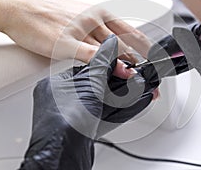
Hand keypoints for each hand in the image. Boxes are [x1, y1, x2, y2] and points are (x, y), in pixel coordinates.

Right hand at [0, 0, 151, 78]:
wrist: (18, 7)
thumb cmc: (48, 14)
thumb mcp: (80, 18)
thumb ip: (97, 35)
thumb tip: (112, 52)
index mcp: (100, 14)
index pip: (132, 32)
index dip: (148, 49)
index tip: (159, 62)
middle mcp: (95, 20)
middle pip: (127, 44)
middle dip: (143, 65)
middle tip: (155, 80)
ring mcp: (81, 30)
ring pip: (114, 49)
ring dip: (132, 68)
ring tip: (145, 83)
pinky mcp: (66, 42)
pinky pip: (93, 54)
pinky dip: (110, 64)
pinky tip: (121, 72)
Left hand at [20, 35, 155, 168]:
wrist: (62, 157)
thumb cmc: (64, 123)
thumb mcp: (88, 85)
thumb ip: (102, 63)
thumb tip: (111, 43)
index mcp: (57, 85)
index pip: (87, 69)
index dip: (109, 67)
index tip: (125, 66)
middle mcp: (63, 100)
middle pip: (99, 86)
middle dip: (121, 83)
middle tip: (138, 79)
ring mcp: (74, 116)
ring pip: (105, 102)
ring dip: (126, 96)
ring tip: (144, 90)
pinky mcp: (84, 129)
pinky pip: (106, 115)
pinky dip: (122, 110)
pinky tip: (138, 103)